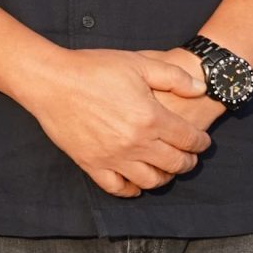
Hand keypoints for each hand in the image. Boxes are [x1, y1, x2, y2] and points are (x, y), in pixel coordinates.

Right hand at [16, 47, 211, 197]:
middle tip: (188, 156)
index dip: (201, 142)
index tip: (202, 141)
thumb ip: (174, 76)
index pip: (189, 139)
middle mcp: (136, 143)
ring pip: (151, 181)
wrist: (51, 81)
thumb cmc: (93, 68)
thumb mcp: (138, 63)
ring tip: (164, 169)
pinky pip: (118, 188)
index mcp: (151, 117)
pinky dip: (131, 189)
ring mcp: (114, 157)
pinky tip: (135, 182)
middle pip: (175, 164)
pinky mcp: (92, 164)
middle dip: (188, 161)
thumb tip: (201, 88)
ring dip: (164, 177)